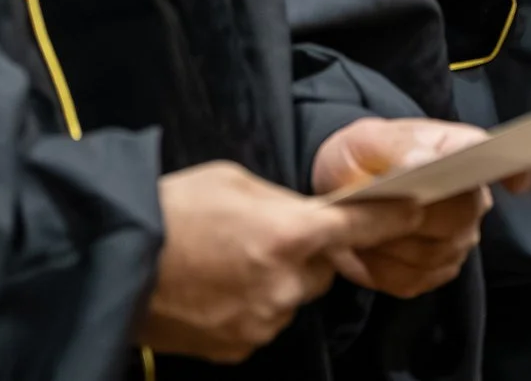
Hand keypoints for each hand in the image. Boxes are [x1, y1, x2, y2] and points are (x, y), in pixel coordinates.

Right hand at [140, 161, 412, 361]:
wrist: (113, 263)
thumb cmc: (172, 210)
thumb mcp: (233, 181)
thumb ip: (280, 202)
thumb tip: (301, 217)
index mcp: (288, 234)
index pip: (360, 227)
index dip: (391, 218)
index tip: (417, 210)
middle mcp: (285, 284)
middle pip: (322, 269)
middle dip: (306, 254)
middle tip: (265, 237)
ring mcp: (262, 322)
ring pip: (291, 298)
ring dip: (275, 282)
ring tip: (227, 263)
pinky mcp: (238, 349)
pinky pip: (263, 324)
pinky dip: (250, 307)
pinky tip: (216, 289)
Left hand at [310, 117, 499, 299]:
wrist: (342, 190)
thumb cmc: (361, 158)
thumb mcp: (366, 141)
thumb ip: (398, 147)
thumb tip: (424, 161)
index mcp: (463, 153)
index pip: (503, 162)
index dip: (517, 172)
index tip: (516, 185)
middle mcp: (473, 199)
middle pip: (458, 219)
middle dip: (408, 217)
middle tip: (370, 206)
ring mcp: (459, 240)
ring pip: (430, 255)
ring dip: (386, 243)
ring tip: (363, 223)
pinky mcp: (436, 273)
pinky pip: (410, 280)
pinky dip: (379, 268)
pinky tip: (369, 247)